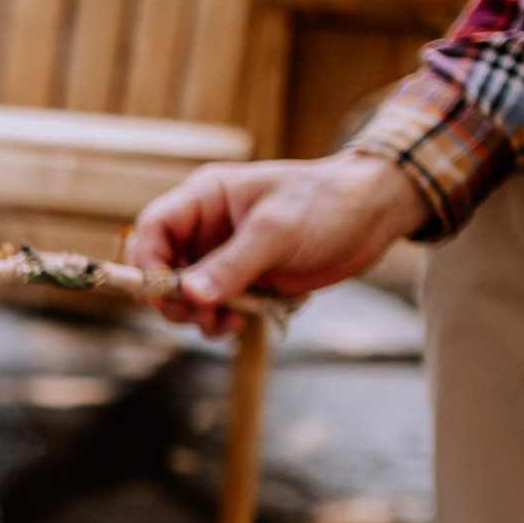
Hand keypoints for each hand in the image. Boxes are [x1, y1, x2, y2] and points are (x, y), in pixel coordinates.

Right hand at [126, 152, 429, 337]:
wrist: (376, 213)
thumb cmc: (328, 204)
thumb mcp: (277, 231)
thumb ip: (232, 264)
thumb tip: (190, 296)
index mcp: (206, 198)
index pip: (153, 230)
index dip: (147, 263)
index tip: (163, 295)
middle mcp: (208, 227)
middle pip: (162, 267)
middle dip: (173, 298)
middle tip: (197, 317)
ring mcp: (225, 255)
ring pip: (185, 293)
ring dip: (197, 315)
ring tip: (225, 324)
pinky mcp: (245, 278)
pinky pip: (214, 305)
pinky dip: (218, 320)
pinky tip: (239, 324)